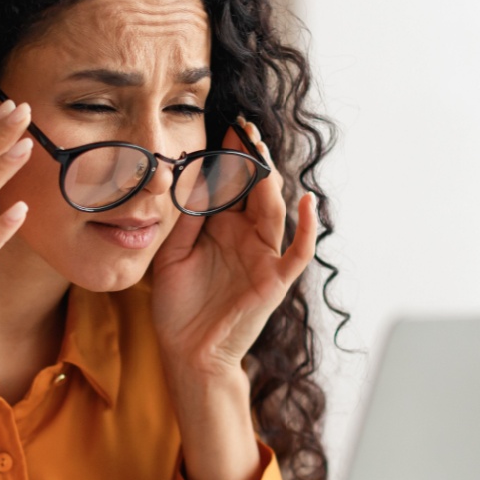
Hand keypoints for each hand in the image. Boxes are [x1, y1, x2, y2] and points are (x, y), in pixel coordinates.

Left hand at [151, 118, 318, 379]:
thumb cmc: (177, 307)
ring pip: (273, 210)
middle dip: (253, 157)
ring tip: (263, 152)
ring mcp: (263, 256)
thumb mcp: (171, 255)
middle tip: (246, 127)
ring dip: (271, 180)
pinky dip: (307, 227)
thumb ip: (184, 220)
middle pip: (255, 188)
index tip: (226, 127)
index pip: (230, 183)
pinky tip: (306, 202)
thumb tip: (193, 180)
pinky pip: (298, 251)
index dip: (231, 156)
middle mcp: (245, 236)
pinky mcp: (275, 279)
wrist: (188, 352)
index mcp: (221, 227)